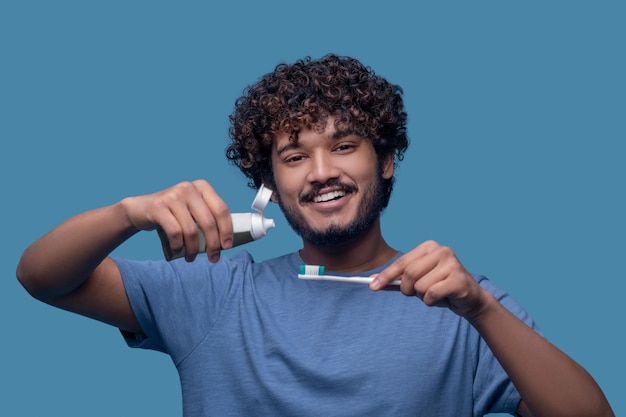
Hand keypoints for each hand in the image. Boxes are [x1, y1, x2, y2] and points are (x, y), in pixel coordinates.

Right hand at [121, 180, 232, 261]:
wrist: (140, 209)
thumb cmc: (173, 213)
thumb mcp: (192, 210)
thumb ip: (208, 218)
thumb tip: (226, 242)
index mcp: (202, 187)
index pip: (222, 210)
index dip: (227, 230)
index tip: (227, 246)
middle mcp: (189, 188)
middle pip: (208, 222)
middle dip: (213, 244)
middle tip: (213, 257)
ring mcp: (173, 196)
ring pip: (191, 230)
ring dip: (193, 249)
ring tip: (191, 257)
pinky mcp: (158, 207)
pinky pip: (175, 232)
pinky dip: (178, 245)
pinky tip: (178, 250)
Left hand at [370, 240, 489, 318]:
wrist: (470, 299)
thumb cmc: (441, 288)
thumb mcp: (417, 282)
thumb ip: (397, 280)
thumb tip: (372, 281)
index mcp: (429, 247)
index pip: (402, 262)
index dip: (386, 275)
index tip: (372, 286)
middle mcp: (441, 250)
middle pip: (409, 274)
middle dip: (408, 289)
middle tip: (416, 294)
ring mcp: (452, 263)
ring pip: (420, 286)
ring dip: (423, 297)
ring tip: (435, 294)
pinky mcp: (458, 279)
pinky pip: (431, 294)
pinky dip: (431, 301)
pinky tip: (443, 298)